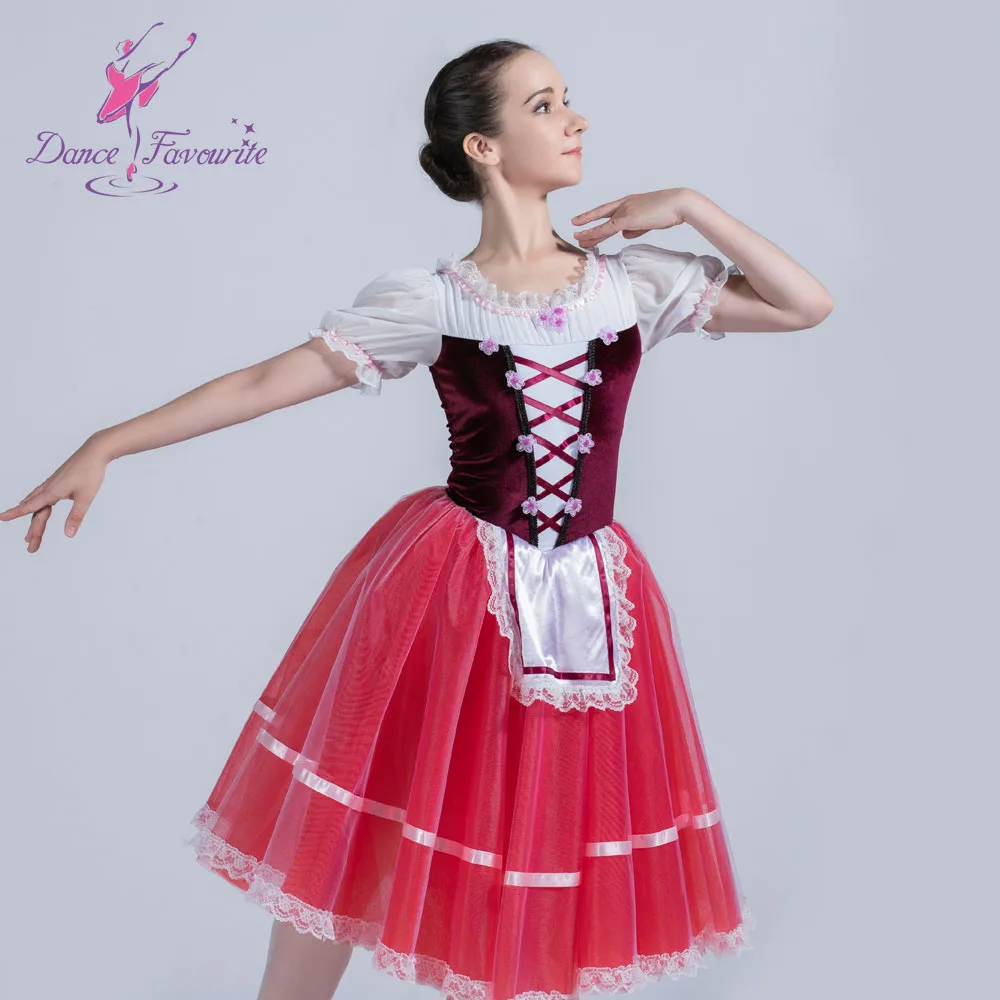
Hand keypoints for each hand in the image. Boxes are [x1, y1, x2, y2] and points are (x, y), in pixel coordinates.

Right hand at [0, 436, 111, 552]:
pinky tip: (38, 510)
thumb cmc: (91, 472)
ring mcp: (52, 484)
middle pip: (36, 513)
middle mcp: (48, 488)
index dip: (15, 514)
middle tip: (31, 548)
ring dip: (35, 521)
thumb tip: (69, 534)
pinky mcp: (57, 482)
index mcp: (52, 492)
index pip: (30, 507)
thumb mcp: (86, 497)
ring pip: (38, 506)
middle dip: (33, 531)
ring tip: (31, 537)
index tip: (0, 518)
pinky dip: (38, 507)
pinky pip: (42, 497)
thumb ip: (76, 516)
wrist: (95, 451)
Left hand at [571, 187, 694, 248]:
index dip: (595, 215)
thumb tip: (623, 235)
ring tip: (577, 239)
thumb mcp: (649, 220)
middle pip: (601, 215)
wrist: (679, 204)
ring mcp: (625, 210)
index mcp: (630, 202)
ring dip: (589, 233)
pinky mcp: (627, 219)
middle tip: (576, 232)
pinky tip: (584, 237)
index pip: (608, 209)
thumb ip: (635, 228)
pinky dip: (594, 233)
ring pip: (602, 224)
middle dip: (587, 223)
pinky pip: (606, 228)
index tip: (584, 218)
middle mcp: (625, 204)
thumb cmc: (669, 211)